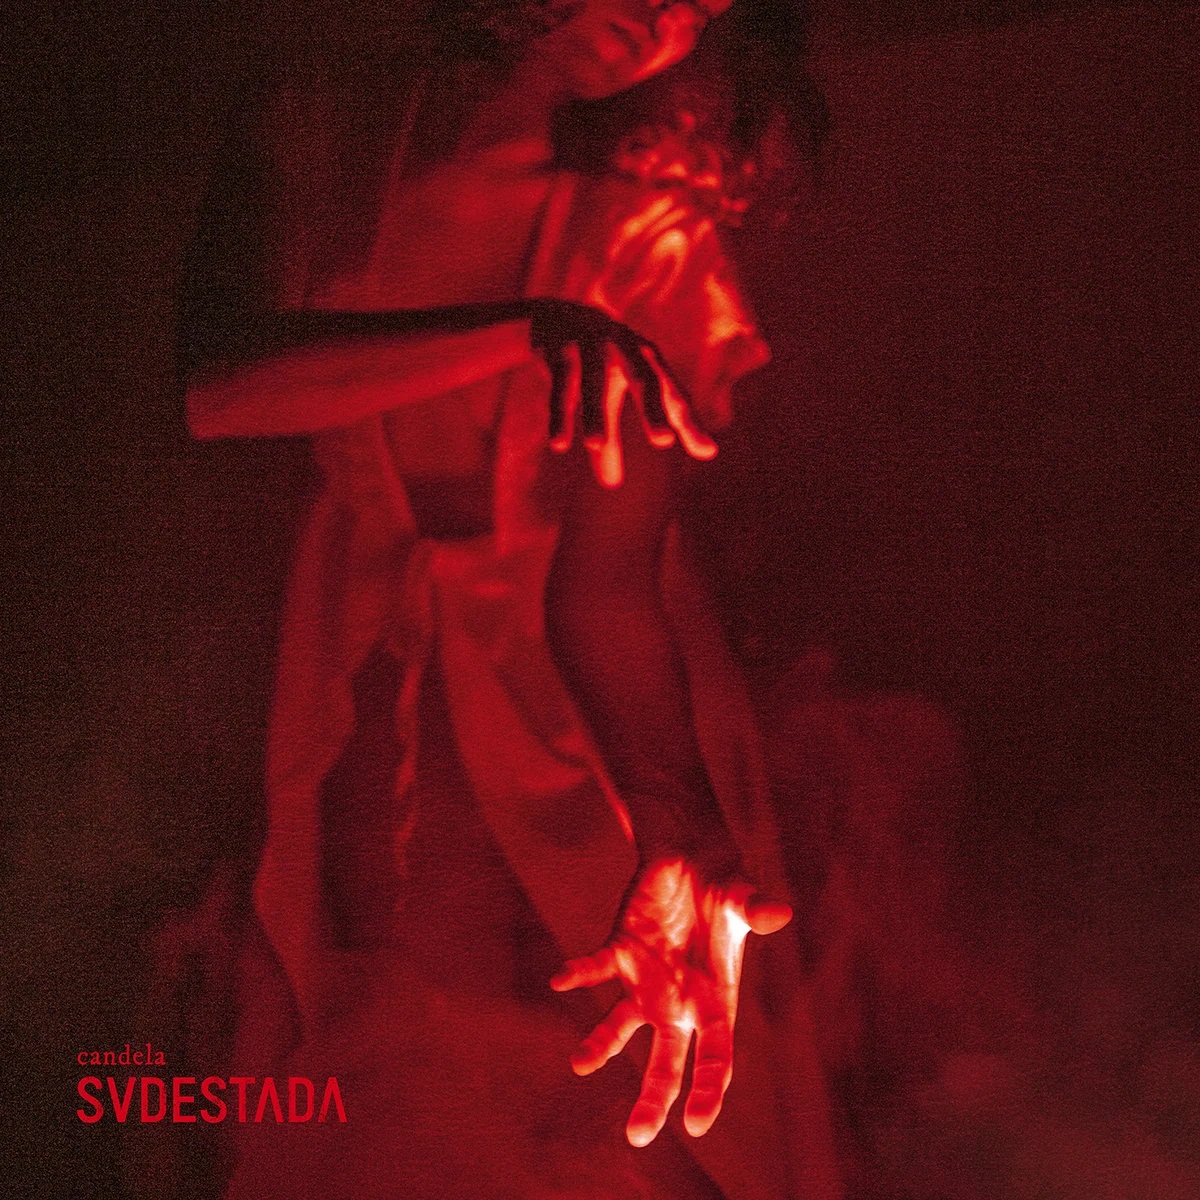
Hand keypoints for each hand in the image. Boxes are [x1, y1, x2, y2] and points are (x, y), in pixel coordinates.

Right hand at [528, 300, 716, 487]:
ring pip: (593, 384)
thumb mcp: (607, 398)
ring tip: (595, 446)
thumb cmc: (596, 364)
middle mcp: (625, 348)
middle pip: (643, 380)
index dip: (689, 423)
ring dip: (595, 414)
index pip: (673, 394)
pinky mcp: (558, 349)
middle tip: (663, 441)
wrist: (554, 316)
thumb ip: (614, 440)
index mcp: (648, 359)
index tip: (705, 453)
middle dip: (653, 409)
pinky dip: (560, 414)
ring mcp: (591, 345)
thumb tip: (611, 487)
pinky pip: (560, 386)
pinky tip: (560, 445)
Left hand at [550, 857, 791, 1146]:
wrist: (690, 855)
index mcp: (716, 999)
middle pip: (667, 1060)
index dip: (708, 1090)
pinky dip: (580, 972)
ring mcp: (646, 980)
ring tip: (580, 1062)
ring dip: (601, 1044)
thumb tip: (778, 913)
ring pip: (621, 1027)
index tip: (697, 1123)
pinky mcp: (620, 951)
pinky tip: (561, 978)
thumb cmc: (724, 884)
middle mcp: (678, 1001)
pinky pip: (596, 967)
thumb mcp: (740, 897)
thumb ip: (755, 909)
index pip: (715, 1056)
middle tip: (638, 1135)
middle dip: (654, 1098)